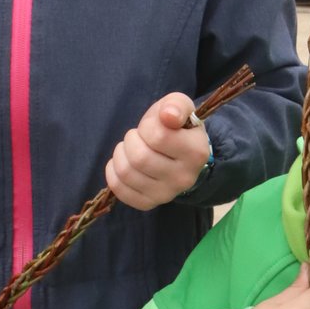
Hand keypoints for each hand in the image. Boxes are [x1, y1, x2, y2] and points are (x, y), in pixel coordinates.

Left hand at [105, 93, 212, 210]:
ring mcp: (166, 194)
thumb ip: (176, 105)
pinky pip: (118, 188)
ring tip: (130, 148)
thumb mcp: (180, 107)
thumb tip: (168, 115)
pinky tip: (123, 163)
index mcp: (196, 153)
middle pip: (139, 157)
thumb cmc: (176, 127)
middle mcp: (184, 178)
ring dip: (120, 153)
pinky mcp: (148, 203)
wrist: (180, 155)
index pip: (158, 136)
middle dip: (131, 140)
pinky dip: (113, 171)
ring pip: (126, 172)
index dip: (148, 125)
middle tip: (138, 136)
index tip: (152, 125)